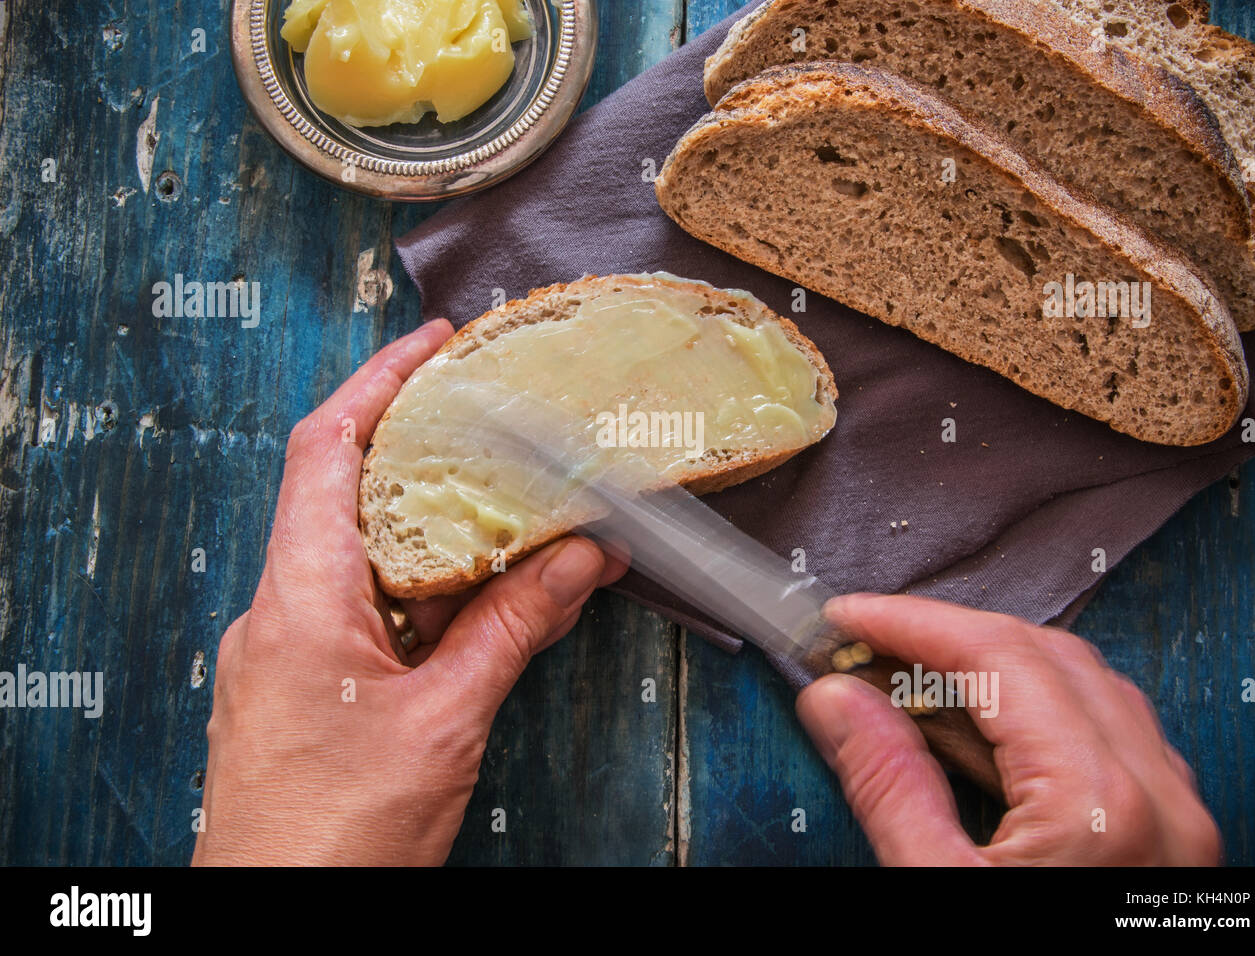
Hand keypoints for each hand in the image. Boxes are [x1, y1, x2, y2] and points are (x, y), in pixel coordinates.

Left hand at [192, 320, 623, 865]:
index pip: (327, 451)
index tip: (435, 343)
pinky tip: (477, 593)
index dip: (378, 383)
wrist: (273, 918)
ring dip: (429, 524)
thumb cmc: (336, 835)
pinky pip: (364, 607)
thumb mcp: (444, 722)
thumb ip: (509, 631)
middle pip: (346, 491)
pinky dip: (422, 586)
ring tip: (502, 498)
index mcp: (299, 598)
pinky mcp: (306, 686)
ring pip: (361, 554)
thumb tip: (579, 561)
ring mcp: (289, 650)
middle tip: (487, 407)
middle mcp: (281, 610)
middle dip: (416, 444)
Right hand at [796, 594, 1220, 865]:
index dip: (911, 624)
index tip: (847, 619)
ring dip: (988, 673)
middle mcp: (1157, 793)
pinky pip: (1101, 738)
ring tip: (903, 686)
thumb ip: (888, 787)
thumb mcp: (936, 896)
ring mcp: (1174, 816)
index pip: (998, 657)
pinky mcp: (1167, 840)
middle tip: (865, 648)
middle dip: (946, 638)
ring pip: (1080, 690)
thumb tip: (837, 703)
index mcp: (1101, 802)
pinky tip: (967, 736)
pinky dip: (1028, 718)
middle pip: (1045, 656)